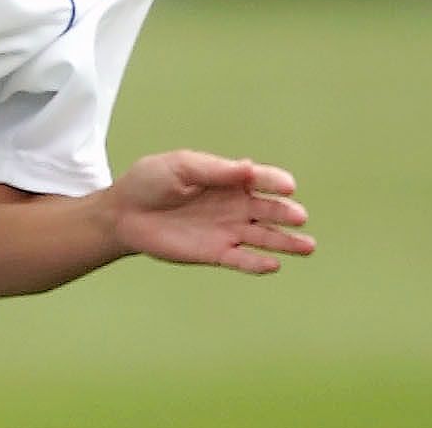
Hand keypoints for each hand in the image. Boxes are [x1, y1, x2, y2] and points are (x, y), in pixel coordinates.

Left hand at [109, 149, 313, 274]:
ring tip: (307, 246)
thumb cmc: (150, 182)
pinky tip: (273, 264)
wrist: (124, 212)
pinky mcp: (215, 253)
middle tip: (298, 216)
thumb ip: (213, 170)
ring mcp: (227, 230)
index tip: (287, 186)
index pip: (259, 180)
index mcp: (227, 180)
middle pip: (268, 210)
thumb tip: (248, 167)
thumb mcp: (179, 167)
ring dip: (286, 242)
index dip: (275, 181)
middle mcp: (234, 206)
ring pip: (264, 238)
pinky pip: (242, 260)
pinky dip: (258, 263)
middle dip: (286, 213)